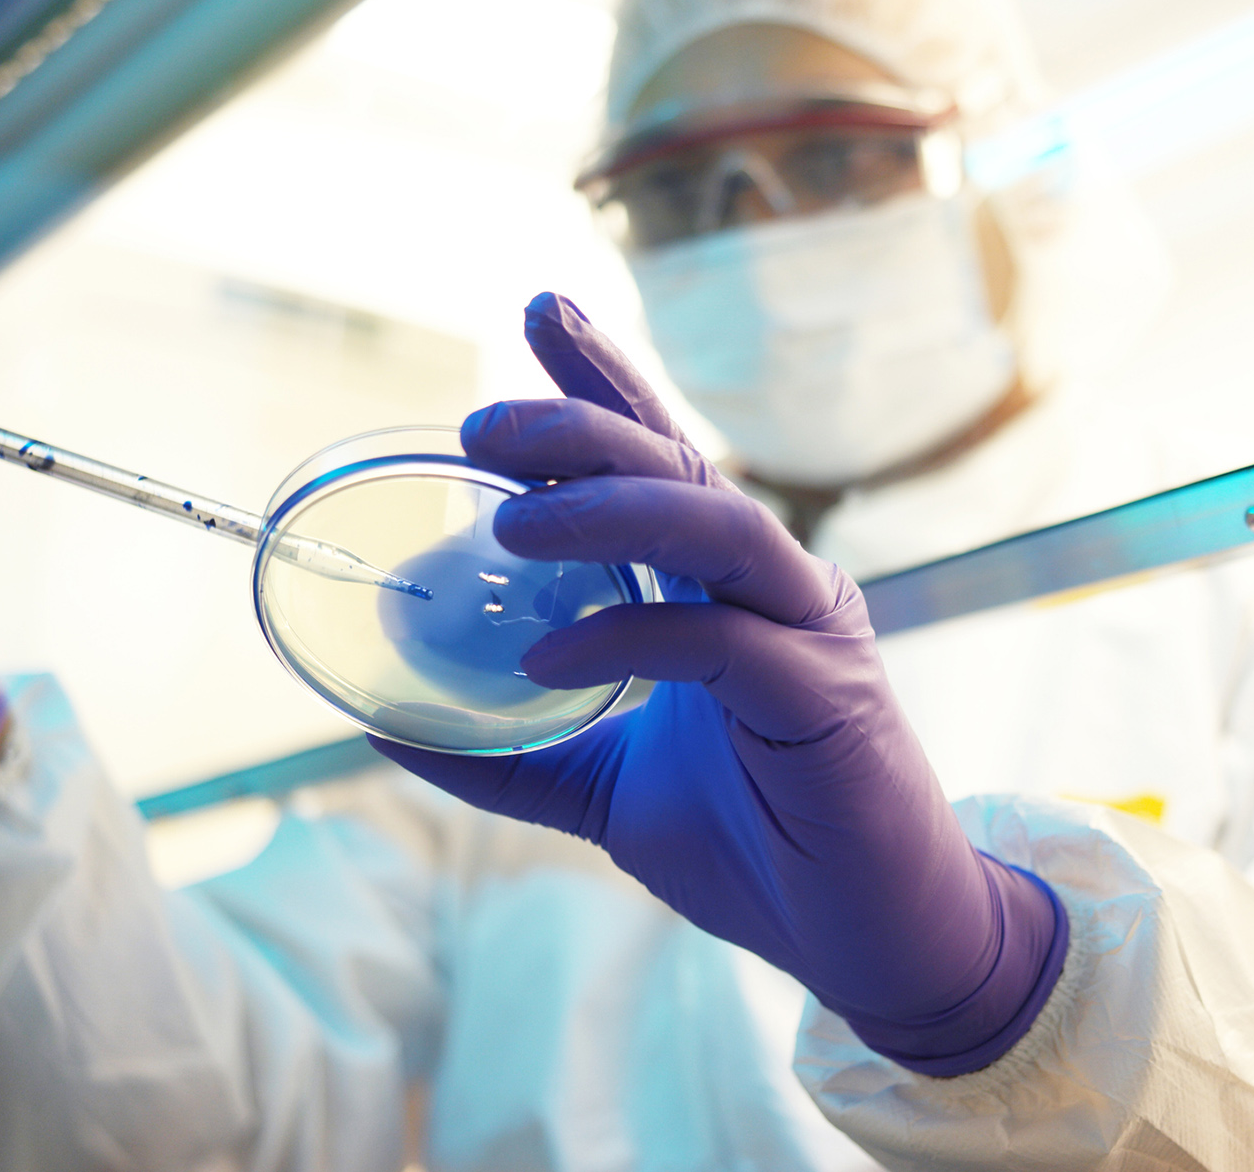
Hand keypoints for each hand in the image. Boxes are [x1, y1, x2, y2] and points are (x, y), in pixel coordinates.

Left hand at [374, 293, 1066, 1074]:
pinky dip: (632, 634)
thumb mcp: (606, 792)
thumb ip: (514, 753)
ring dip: (613, 504)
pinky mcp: (826, 700)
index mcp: (730, 591)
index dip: (607, 380)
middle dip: (587, 420)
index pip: (663, 460)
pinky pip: (724, 641)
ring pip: (720, 525)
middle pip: (684, 467)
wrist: (867, 940)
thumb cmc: (757, 852)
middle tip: (484, 420)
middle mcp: (776, 590)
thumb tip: (385, 725)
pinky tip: (549, 652)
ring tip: (510, 519)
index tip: (536, 315)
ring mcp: (810, 636)